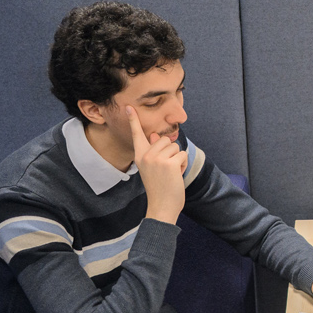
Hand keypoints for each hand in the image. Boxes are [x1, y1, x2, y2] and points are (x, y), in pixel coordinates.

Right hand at [127, 105, 187, 223]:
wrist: (161, 206)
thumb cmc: (159, 188)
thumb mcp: (152, 168)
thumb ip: (153, 151)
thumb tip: (152, 135)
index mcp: (139, 156)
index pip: (136, 135)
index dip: (133, 120)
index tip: (129, 107)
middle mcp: (145, 155)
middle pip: (164, 139)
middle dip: (170, 152)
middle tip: (166, 170)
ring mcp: (156, 159)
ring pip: (175, 146)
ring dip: (177, 159)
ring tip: (170, 173)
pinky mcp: (169, 163)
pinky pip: (182, 154)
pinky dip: (183, 165)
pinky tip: (176, 176)